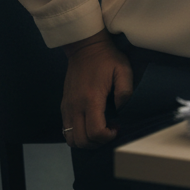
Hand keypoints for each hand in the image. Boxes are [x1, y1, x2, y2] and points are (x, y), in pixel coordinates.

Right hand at [61, 30, 132, 148]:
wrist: (85, 48)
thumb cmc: (106, 58)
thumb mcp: (123, 69)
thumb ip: (125, 91)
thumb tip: (121, 110)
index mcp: (91, 99)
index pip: (95, 132)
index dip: (107, 136)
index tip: (117, 127)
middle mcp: (75, 106)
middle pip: (81, 140)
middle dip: (97, 142)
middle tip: (109, 131)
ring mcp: (67, 107)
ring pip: (71, 139)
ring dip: (86, 141)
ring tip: (99, 130)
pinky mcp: (64, 106)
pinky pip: (66, 130)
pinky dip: (77, 135)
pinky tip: (90, 125)